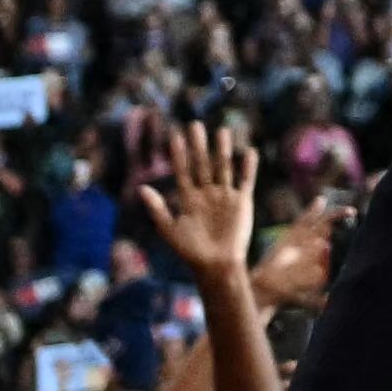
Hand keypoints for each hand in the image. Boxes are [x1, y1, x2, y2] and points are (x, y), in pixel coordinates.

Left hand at [116, 120, 260, 294]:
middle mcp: (206, 194)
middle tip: (195, 124)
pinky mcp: (241, 202)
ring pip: (223, 167)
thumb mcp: (169, 229)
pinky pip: (246, 180)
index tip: (174, 135)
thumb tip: (142, 188)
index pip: (183, 171)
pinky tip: (249, 151)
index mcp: (188, 199)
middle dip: (198, 145)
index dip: (178, 154)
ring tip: (222, 131)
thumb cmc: (191, 252)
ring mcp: (224, 197)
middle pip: (202, 164)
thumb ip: (157, 208)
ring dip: (222, 150)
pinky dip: (248, 167)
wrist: (216, 266)